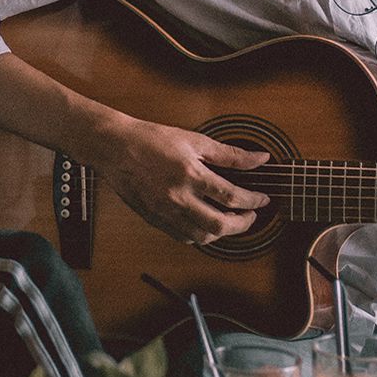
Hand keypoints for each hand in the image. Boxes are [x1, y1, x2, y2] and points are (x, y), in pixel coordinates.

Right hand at [95, 116, 271, 244]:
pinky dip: (200, 235)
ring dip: (222, 232)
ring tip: (230, 220)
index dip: (254, 201)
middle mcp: (179, 198)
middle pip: (220, 225)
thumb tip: (259, 159)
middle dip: (243, 224)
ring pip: (202, 237)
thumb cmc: (150, 139)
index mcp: (191, 175)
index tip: (262, 199)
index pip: (232, 197)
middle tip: (250, 216)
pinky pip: (183, 237)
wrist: (115, 148)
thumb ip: (229, 154)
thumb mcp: (194, 140)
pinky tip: (205, 224)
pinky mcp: (155, 220)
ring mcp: (165, 212)